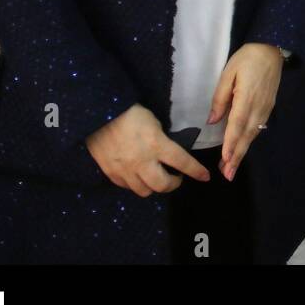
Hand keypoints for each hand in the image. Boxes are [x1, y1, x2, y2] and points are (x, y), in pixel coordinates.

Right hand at [86, 103, 210, 196]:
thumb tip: (169, 154)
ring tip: (156, 177)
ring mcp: (124, 170)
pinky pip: (127, 187)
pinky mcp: (111, 173)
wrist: (99, 113)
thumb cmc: (131, 112)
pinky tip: (137, 175)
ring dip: (154, 186)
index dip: (196, 171)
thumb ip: (162, 140)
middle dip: (173, 184)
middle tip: (176, 177)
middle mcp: (142, 161)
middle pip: (162, 186)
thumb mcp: (154, 122)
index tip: (205, 176)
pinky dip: (136, 184)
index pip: (182, 162)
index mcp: (156, 144)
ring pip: (144, 191)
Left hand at [207, 42, 283, 181]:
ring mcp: (265, 108)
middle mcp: (258, 107)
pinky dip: (249, 141)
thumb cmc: (247, 58)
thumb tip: (212, 121)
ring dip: (242, 151)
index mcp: (246, 98)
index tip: (225, 160)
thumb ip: (220, 97)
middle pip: (246, 135)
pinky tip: (243, 148)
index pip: (237, 125)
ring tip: (231, 167)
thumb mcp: (228, 72)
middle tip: (227, 175)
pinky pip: (258, 128)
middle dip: (236, 156)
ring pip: (253, 134)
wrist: (272, 48)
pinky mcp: (269, 107)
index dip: (230, 143)